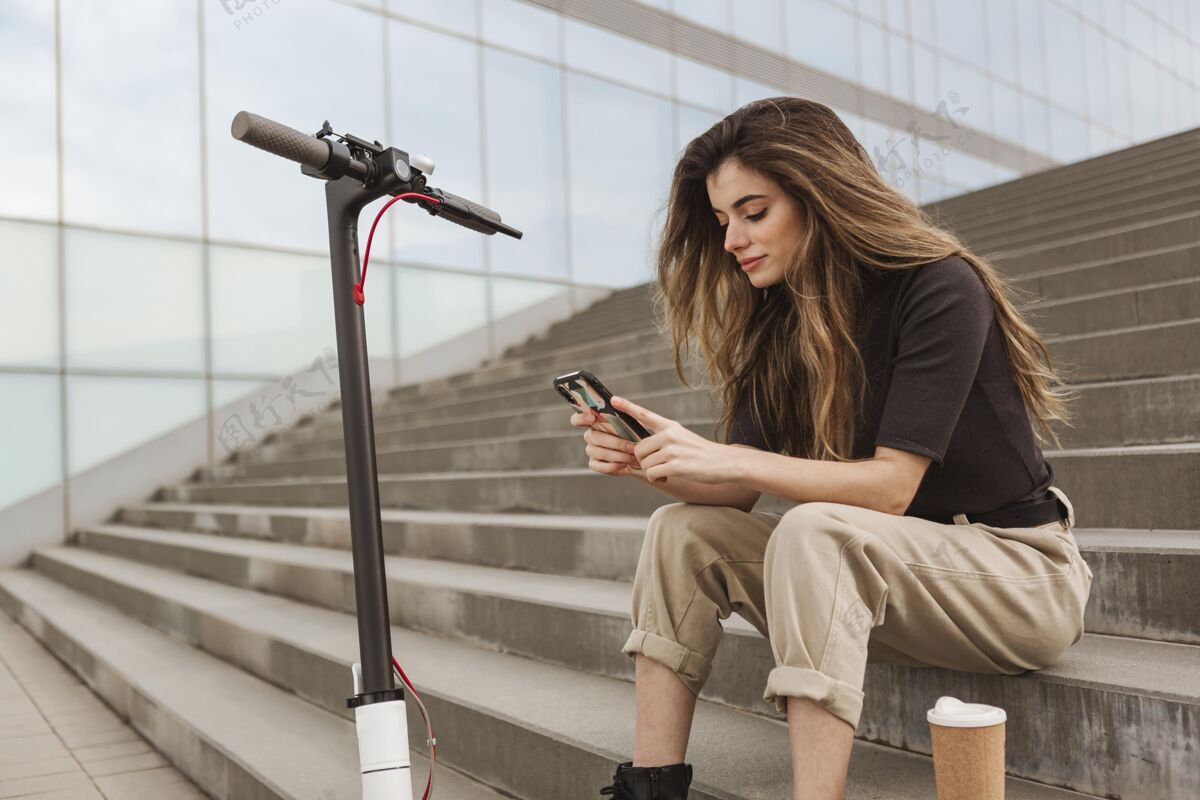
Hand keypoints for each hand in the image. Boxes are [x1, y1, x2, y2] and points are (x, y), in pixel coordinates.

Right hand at [569, 406, 641, 476]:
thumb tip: (613, 399)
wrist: (646, 455)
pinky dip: (612, 467)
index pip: (578, 419)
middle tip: (632, 447)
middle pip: (592, 437)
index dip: (580, 418)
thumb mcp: (638, 421)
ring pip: (596, 452)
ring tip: (632, 458)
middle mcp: (591, 436)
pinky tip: (625, 466)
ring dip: (616, 455)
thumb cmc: (640, 435)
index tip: (592, 417)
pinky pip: (597, 466)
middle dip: (614, 442)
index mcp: (597, 423)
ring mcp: (592, 450)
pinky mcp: (595, 464)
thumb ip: (627, 409)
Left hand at [612, 395, 736, 484]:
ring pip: (645, 463)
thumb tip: (640, 449)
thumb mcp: (683, 438)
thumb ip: (663, 439)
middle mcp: (670, 435)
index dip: (627, 407)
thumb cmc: (701, 453)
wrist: (725, 463)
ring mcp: (673, 450)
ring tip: (668, 471)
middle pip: (639, 449)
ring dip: (653, 471)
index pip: (645, 414)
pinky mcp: (676, 465)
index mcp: (670, 426)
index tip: (613, 400)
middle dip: (644, 460)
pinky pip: (652, 474)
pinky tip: (669, 477)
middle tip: (659, 465)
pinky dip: (657, 479)